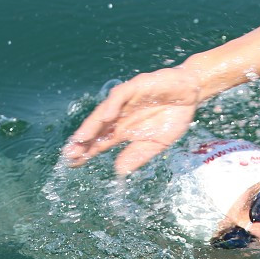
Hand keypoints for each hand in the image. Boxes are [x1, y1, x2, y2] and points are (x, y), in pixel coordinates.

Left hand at [61, 66, 201, 174]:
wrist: (190, 93)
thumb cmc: (172, 117)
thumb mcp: (156, 144)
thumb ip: (138, 155)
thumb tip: (119, 171)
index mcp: (123, 130)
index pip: (100, 142)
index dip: (86, 152)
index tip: (73, 164)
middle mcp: (120, 116)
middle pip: (96, 129)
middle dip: (83, 141)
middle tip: (69, 154)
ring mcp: (125, 101)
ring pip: (103, 112)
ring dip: (92, 125)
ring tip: (81, 138)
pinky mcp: (135, 87)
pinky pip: (120, 96)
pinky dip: (112, 105)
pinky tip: (106, 117)